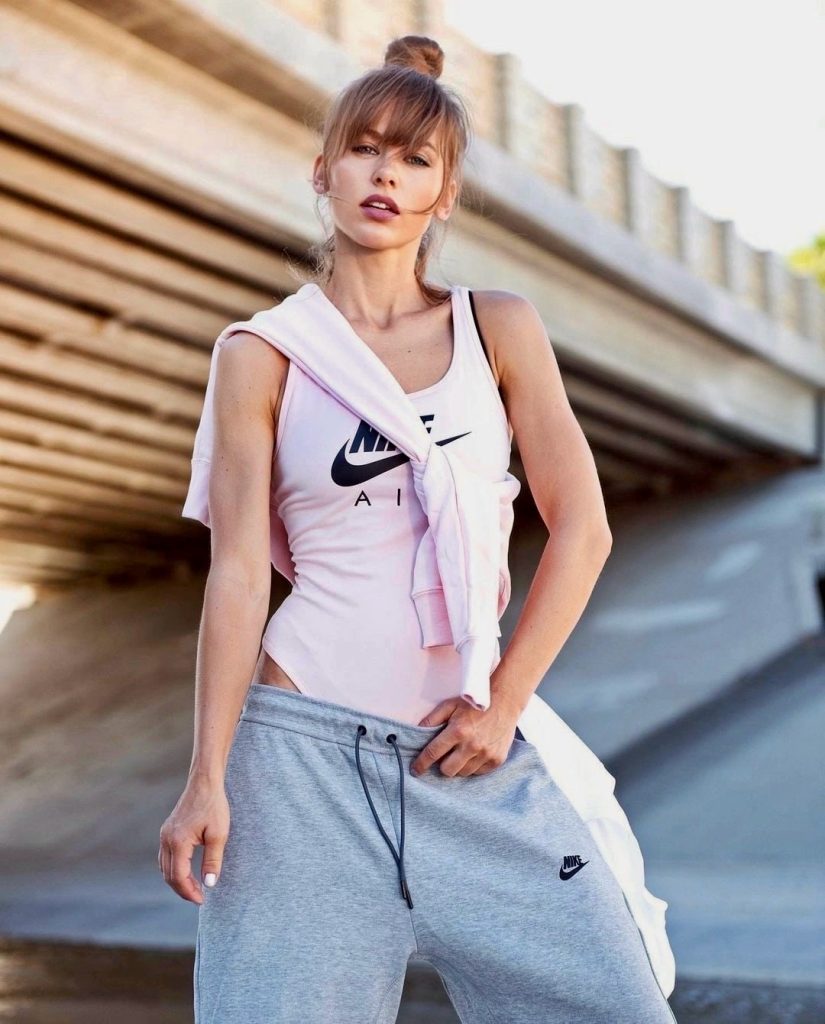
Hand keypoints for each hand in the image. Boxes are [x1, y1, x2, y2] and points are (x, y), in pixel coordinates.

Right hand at [158, 775, 229, 903]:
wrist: (204, 782)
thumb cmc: (214, 806)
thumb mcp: (219, 834)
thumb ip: (213, 861)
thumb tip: (209, 884)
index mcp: (178, 842)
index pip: (178, 877)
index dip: (189, 892)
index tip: (202, 900)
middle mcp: (166, 839)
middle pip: (168, 875)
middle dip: (182, 889)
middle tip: (199, 897)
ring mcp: (164, 835)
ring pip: (164, 867)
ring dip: (177, 880)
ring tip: (194, 888)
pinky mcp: (167, 830)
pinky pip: (165, 857)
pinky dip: (174, 868)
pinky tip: (186, 871)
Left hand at [410, 696, 520, 777]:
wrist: (504, 703)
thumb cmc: (475, 704)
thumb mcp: (450, 705)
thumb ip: (432, 719)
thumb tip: (416, 731)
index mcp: (458, 731)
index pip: (433, 753)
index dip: (421, 764)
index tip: (415, 770)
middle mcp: (472, 745)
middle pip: (448, 770)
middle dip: (443, 764)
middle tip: (446, 754)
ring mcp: (486, 754)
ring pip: (463, 773)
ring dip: (459, 765)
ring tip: (462, 751)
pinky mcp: (497, 760)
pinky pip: (478, 773)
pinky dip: (473, 766)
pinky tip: (475, 753)